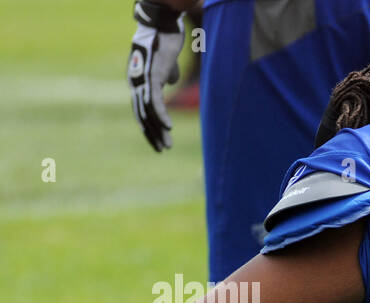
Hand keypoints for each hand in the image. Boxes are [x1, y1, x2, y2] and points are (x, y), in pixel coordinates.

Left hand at [128, 0, 184, 150]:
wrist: (162, 24)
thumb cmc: (165, 39)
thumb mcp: (167, 62)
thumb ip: (167, 74)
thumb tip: (171, 82)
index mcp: (139, 80)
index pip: (142, 109)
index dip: (150, 125)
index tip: (159, 139)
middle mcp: (136, 82)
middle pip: (142, 114)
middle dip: (153, 134)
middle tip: (162, 150)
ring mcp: (142, 80)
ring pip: (148, 112)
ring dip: (158, 130)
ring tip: (166, 145)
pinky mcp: (152, 77)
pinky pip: (155, 101)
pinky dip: (161, 116)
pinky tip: (168, 128)